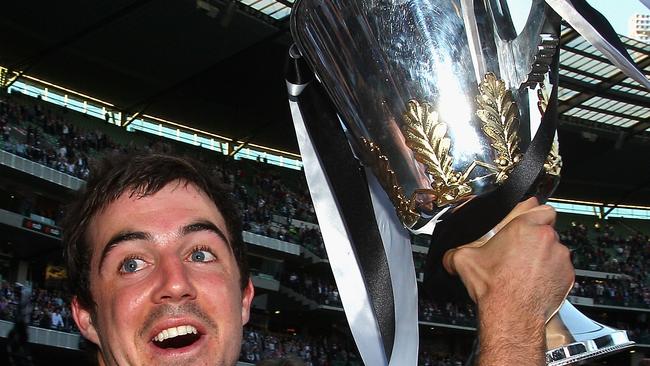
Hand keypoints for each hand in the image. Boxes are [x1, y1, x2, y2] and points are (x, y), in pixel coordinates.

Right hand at [443, 197, 573, 320]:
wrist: (512, 314)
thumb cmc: (495, 287)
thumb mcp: (464, 261)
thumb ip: (456, 252)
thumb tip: (449, 256)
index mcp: (524, 227)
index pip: (541, 207)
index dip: (534, 215)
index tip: (528, 222)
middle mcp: (546, 238)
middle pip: (547, 230)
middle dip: (536, 239)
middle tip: (520, 251)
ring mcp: (560, 257)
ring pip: (555, 250)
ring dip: (544, 256)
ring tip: (527, 270)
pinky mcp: (567, 276)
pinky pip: (561, 269)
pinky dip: (551, 273)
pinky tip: (535, 281)